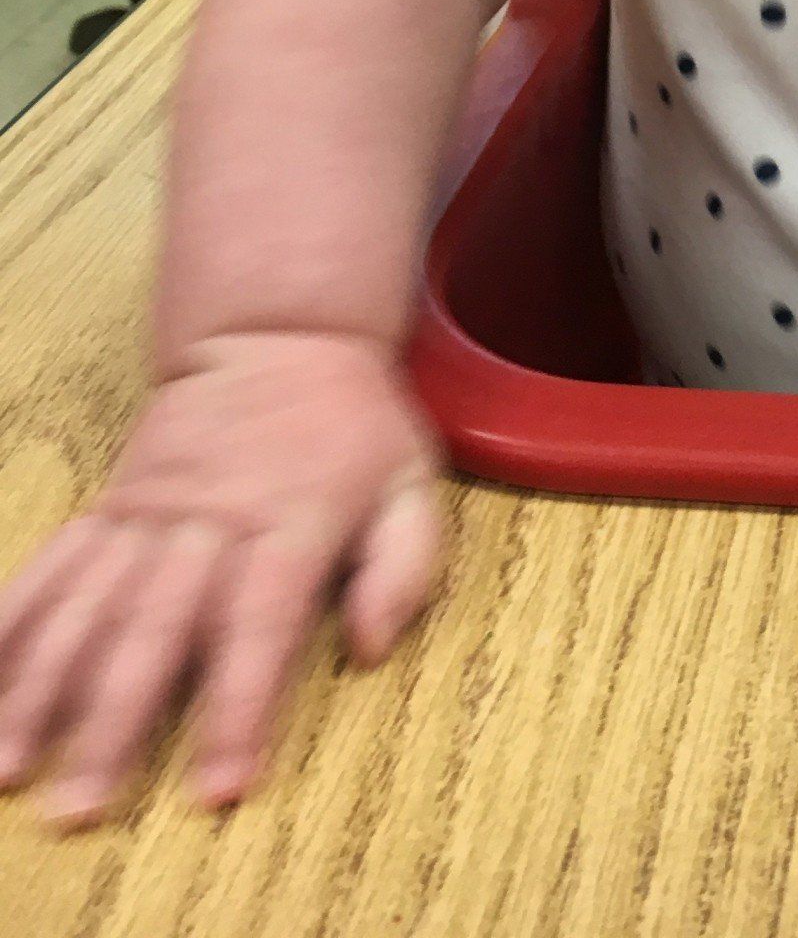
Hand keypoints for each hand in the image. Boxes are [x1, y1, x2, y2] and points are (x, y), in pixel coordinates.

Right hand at [0, 331, 445, 827]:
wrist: (279, 332)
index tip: (214, 788)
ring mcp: (148, 513)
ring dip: (42, 690)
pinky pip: (53, 567)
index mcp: (290, 525)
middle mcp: (208, 522)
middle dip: (113, 725)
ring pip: (87, 608)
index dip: (235, 709)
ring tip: (9, 770)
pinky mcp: (110, 505)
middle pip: (154, 632)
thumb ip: (406, 565)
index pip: (259, 629)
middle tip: (79, 810)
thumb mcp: (413, 479)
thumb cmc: (353, 423)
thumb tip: (374, 649)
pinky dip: (10, 625)